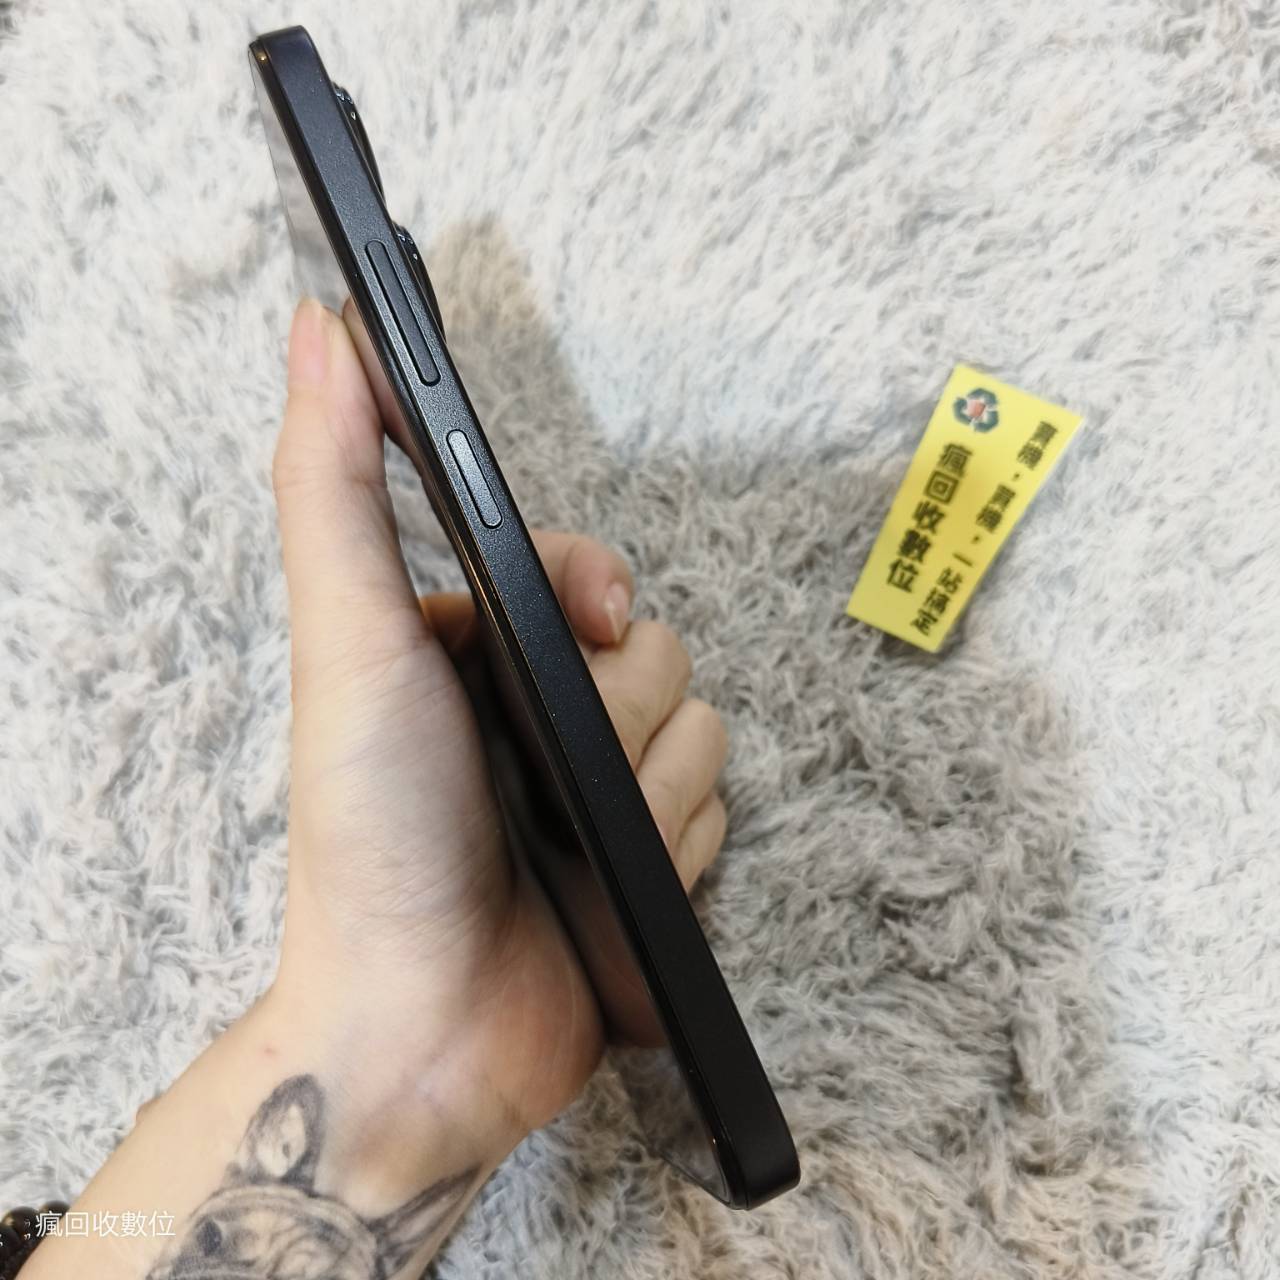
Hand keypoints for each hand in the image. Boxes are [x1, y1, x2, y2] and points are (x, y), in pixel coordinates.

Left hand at [267, 299, 728, 1163]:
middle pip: (660, 649)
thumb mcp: (350, 643)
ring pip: (703, 729)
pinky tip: (613, 886)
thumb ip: (333, 484)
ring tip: (573, 846)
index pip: (584, 571)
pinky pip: (722, 811)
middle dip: (614, 712)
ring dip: (646, 789)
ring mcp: (604, 789)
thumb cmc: (372, 834)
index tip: (592, 622)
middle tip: (546, 770)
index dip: (598, 587)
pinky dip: (675, 848)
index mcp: (478, 651)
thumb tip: (321, 327)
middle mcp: (545, 712)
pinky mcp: (654, 859)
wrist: (426, 1025)